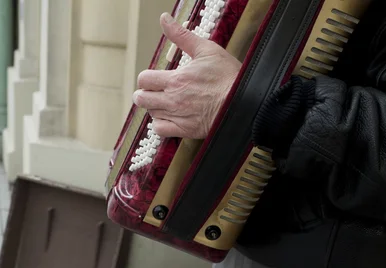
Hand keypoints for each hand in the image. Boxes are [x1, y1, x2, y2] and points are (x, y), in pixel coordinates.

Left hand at [133, 12, 241, 139]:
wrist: (244, 102)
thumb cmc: (228, 76)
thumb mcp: (206, 49)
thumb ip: (181, 35)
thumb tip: (164, 19)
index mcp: (175, 79)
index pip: (144, 80)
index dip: (146, 78)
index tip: (154, 78)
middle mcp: (172, 99)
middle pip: (141, 98)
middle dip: (145, 93)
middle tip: (155, 91)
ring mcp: (177, 116)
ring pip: (150, 114)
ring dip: (154, 108)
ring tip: (166, 103)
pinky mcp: (184, 130)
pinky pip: (160, 130)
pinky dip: (161, 124)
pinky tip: (169, 117)